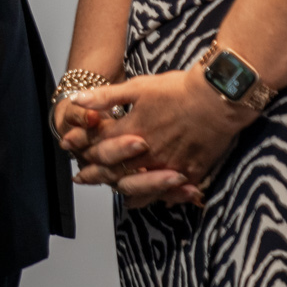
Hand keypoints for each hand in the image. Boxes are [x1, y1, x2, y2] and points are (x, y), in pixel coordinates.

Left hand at [54, 95, 199, 209]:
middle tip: (81, 178)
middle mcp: (146, 153)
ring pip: (141, 186)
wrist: (218, 97)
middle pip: (115, 169)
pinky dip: (162, 197)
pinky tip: (158, 200)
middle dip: (95, 174)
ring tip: (118, 196)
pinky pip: (172, 192)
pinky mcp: (190, 171)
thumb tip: (76, 100)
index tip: (69, 148)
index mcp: (131, 130)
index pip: (99, 143)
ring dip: (127, 191)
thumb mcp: (138, 87)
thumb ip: (106, 97)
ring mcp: (168, 165)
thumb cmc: (178, 89)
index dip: (82, 146)